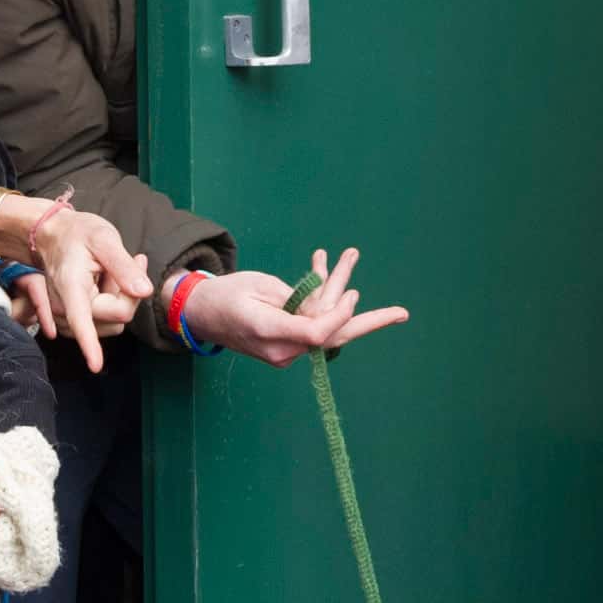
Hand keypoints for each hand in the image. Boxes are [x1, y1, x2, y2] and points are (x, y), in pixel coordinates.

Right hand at [21, 208, 152, 372]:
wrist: (53, 234)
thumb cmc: (77, 233)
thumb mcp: (104, 238)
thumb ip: (123, 265)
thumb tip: (144, 291)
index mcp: (70, 287)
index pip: (81, 320)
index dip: (90, 344)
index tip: (95, 365)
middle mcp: (64, 306)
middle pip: (115, 317)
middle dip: (129, 293)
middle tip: (132, 262)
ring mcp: (66, 316)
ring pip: (113, 322)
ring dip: (121, 298)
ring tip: (112, 271)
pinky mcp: (73, 320)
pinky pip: (105, 322)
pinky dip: (112, 304)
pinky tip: (108, 281)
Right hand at [178, 246, 408, 366]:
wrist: (199, 314)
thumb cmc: (224, 294)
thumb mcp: (259, 287)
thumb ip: (297, 299)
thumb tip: (331, 306)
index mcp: (270, 333)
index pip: (317, 333)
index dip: (339, 315)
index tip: (352, 294)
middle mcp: (283, 347)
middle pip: (333, 336)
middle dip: (368, 322)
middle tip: (402, 313)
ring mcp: (286, 348)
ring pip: (325, 320)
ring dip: (337, 287)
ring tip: (351, 254)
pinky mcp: (288, 340)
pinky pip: (312, 318)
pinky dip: (320, 293)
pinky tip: (325, 262)